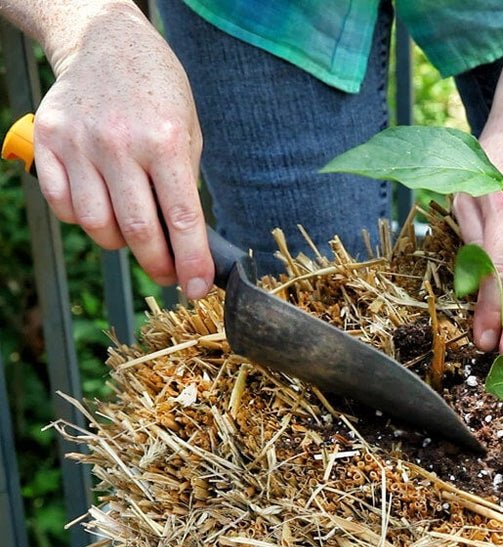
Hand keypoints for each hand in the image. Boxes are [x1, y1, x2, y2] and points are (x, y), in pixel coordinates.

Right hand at [29, 2, 211, 297]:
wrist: (106, 42)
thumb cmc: (158, 91)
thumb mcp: (189, 130)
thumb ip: (184, 183)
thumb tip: (186, 242)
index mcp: (164, 140)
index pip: (181, 218)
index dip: (190, 262)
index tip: (196, 288)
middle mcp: (119, 143)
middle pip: (138, 230)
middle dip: (158, 264)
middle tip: (168, 275)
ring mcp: (78, 143)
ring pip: (96, 225)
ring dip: (121, 244)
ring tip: (137, 236)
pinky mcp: (46, 141)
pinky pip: (63, 205)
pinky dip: (84, 221)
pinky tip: (103, 209)